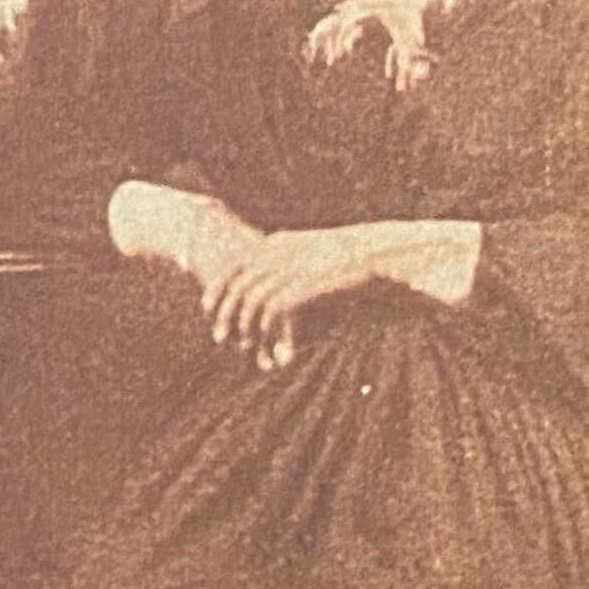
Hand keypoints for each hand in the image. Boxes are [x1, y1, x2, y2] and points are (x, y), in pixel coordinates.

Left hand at [201, 227, 375, 349]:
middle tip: (218, 337)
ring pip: (250, 299)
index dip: (217, 287)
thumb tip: (284, 291)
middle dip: (222, 311)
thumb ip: (297, 272)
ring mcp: (289, 267)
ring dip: (243, 327)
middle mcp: (278, 252)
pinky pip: (272, 311)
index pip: (234, 263)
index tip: (207, 308)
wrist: (381, 253)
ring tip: (244, 347)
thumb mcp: (319, 258)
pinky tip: (270, 346)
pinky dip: (268, 332)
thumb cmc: (355, 260)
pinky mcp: (302, 284)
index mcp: (279, 242)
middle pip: (235, 282)